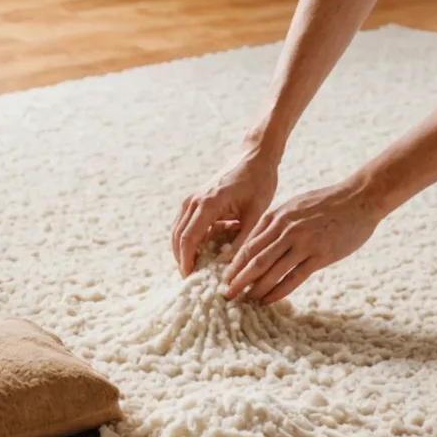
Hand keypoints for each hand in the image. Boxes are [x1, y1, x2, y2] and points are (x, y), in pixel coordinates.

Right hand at [171, 151, 277, 276]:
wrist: (254, 156)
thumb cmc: (259, 182)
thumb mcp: (255, 213)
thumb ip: (242, 240)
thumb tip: (229, 266)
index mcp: (208, 204)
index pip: (188, 238)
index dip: (186, 261)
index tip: (190, 279)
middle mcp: (195, 200)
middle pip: (178, 237)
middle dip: (182, 260)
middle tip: (191, 280)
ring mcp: (193, 199)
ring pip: (179, 231)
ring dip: (184, 251)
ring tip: (196, 269)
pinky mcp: (196, 199)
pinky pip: (186, 224)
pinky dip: (191, 240)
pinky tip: (203, 252)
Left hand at [225, 178, 382, 303]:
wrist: (360, 198)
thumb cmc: (328, 203)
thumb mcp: (296, 205)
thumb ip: (278, 222)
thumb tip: (261, 240)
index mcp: (278, 217)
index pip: (249, 244)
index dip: (235, 263)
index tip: (226, 277)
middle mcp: (286, 230)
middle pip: (255, 259)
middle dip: (238, 278)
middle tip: (226, 294)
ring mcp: (303, 243)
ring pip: (271, 270)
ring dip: (255, 288)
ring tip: (245, 300)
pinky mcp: (320, 255)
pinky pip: (293, 278)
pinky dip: (277, 291)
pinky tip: (267, 300)